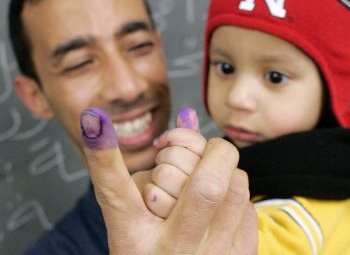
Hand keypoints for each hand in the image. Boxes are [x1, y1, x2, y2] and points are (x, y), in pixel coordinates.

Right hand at [80, 107, 257, 254]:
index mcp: (135, 238)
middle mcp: (173, 250)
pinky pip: (249, 207)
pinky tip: (219, 206)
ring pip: (235, 188)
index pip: (115, 191)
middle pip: (206, 186)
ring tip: (208, 177)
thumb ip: (155, 166)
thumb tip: (188, 114)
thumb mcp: (136, 216)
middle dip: (211, 151)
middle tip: (201, 150)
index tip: (94, 120)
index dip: (104, 154)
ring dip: (224, 170)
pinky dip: (236, 194)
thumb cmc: (150, 247)